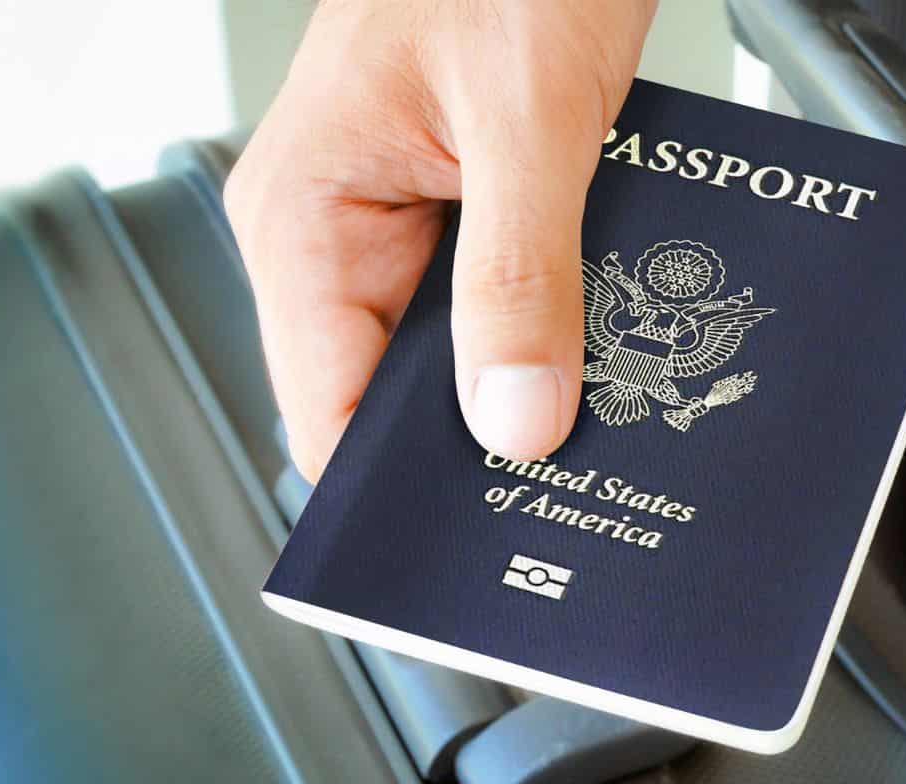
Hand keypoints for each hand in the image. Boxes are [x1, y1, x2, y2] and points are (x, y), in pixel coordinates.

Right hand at [225, 0, 656, 480]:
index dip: (394, 492)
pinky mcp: (458, 204)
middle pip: (390, 395)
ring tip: (600, 417)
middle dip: (477, 442)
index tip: (473, 542)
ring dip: (523, 382)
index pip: (325, 411)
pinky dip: (548, 327)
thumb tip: (514, 420)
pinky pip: (494, 299)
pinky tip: (602, 348)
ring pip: (451, 355)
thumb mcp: (525, 119)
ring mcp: (396, 219)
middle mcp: (334, 227)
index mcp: (303, 214)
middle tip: (567, 485)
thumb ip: (519, 277)